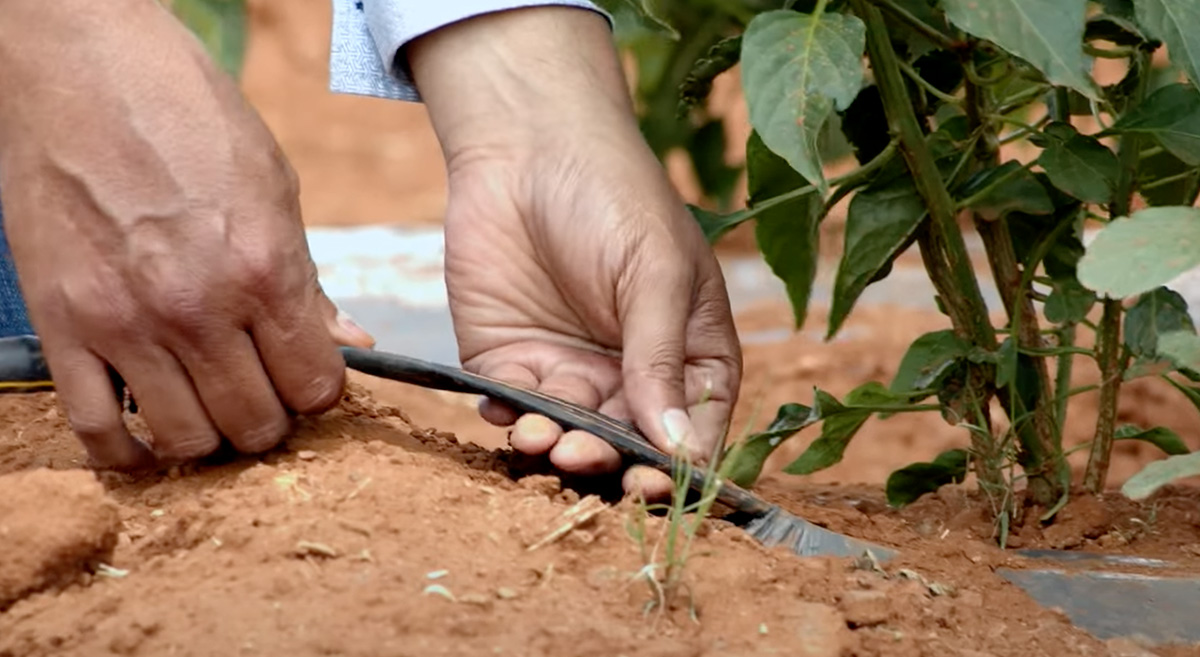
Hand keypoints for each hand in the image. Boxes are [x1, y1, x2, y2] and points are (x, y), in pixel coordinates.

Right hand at [0, 0, 372, 467]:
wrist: (82, 65)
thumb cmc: (190, 116)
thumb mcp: (275, 187)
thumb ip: (310, 281)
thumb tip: (351, 346)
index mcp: (265, 268)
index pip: (315, 385)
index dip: (319, 393)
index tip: (308, 381)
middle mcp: (199, 307)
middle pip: (256, 422)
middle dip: (270, 419)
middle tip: (260, 395)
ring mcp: (125, 322)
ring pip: (186, 439)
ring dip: (208, 437)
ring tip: (209, 408)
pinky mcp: (62, 324)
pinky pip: (96, 429)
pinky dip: (127, 455)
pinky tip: (147, 446)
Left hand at [409, 8, 741, 496]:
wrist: (527, 146)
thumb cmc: (615, 196)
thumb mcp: (654, 272)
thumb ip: (661, 360)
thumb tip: (677, 448)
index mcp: (690, 356)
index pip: (692, 433)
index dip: (675, 468)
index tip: (652, 484)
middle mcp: (632, 376)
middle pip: (627, 449)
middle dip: (608, 465)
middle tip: (584, 457)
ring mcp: (571, 372)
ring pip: (568, 438)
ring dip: (555, 448)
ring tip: (542, 436)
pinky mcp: (510, 363)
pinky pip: (511, 411)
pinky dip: (508, 421)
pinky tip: (505, 410)